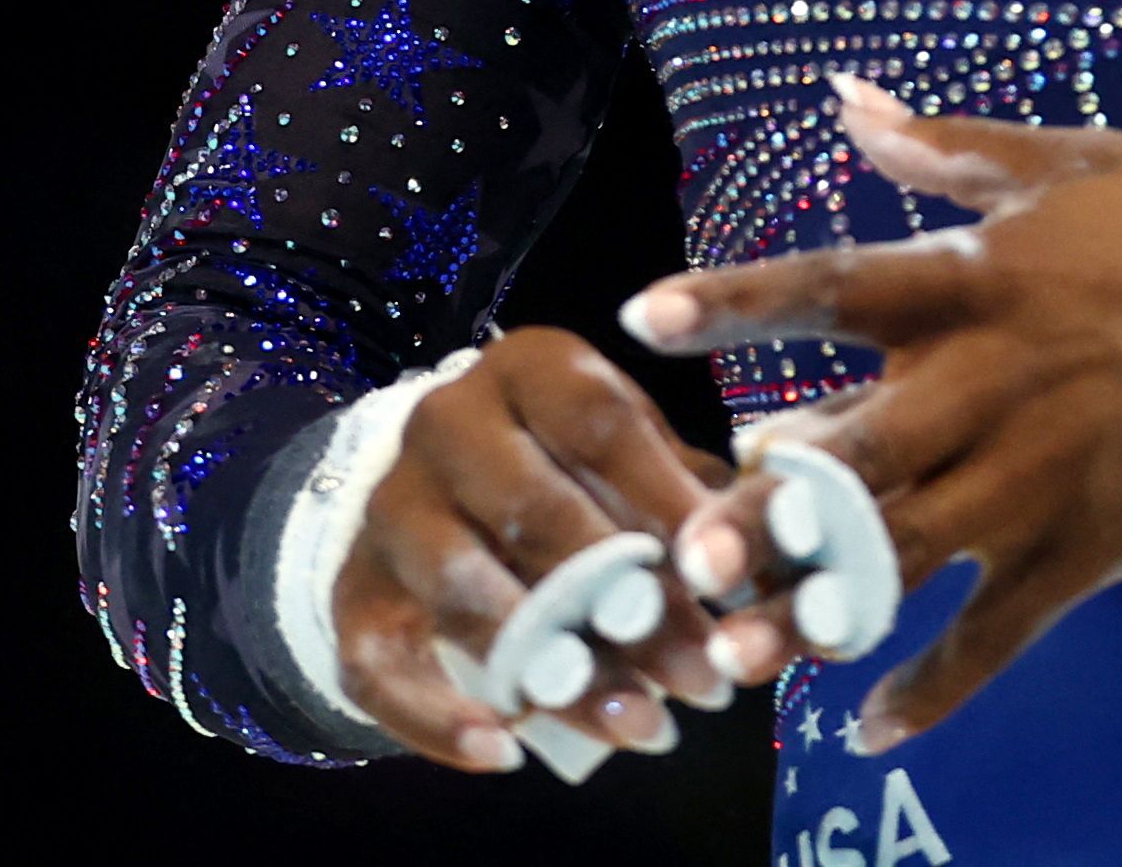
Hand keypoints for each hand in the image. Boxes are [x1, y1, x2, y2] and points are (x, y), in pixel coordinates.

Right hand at [330, 327, 739, 771]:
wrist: (438, 486)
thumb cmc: (570, 466)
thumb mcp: (632, 453)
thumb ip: (691, 493)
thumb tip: (768, 553)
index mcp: (528, 368)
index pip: (599, 424)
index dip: (667, 499)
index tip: (729, 571)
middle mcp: (445, 422)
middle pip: (536, 515)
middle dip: (626, 603)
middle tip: (704, 678)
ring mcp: (389, 507)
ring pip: (466, 593)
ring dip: (555, 669)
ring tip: (640, 727)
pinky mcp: (352, 592)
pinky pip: (381, 664)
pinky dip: (439, 717)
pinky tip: (507, 753)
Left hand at [620, 81, 1121, 748]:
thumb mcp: (1058, 165)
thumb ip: (942, 148)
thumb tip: (845, 97)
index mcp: (965, 288)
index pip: (831, 288)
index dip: (736, 300)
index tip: (644, 317)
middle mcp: (980, 389)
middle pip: (852, 458)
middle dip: (766, 513)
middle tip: (686, 557)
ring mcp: (1028, 481)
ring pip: (904, 560)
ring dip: (816, 613)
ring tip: (735, 659)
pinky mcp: (1076, 552)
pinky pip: (993, 637)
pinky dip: (933, 690)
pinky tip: (868, 730)